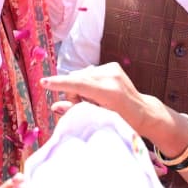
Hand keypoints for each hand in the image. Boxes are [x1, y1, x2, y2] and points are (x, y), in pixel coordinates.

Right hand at [41, 62, 156, 135]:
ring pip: (82, 74)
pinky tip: (97, 93)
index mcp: (110, 92)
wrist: (142, 111)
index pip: (79, 84)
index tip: (44, 82)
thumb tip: (54, 107)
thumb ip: (76, 112)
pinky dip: (87, 82)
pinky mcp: (113, 65)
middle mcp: (111, 76)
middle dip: (73, 92)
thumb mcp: (98, 120)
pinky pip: (89, 72)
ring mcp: (113, 68)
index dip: (60, 84)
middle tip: (80, 106)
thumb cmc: (121, 121)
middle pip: (77, 78)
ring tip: (91, 101)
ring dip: (80, 87)